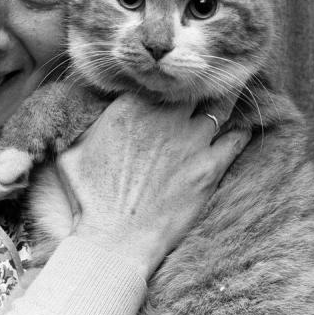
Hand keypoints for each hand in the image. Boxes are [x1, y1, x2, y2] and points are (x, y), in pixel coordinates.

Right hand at [55, 93, 249, 278]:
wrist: (115, 238)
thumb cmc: (89, 197)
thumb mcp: (73, 151)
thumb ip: (86, 123)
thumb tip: (82, 109)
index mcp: (132, 105)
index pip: (160, 77)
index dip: (167, 77)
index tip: (172, 78)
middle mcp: (165, 116)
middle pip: (194, 84)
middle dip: (199, 83)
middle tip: (205, 83)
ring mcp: (192, 140)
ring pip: (221, 104)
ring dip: (224, 100)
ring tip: (228, 97)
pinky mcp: (211, 166)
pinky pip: (237, 138)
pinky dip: (240, 130)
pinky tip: (240, 129)